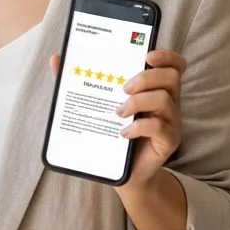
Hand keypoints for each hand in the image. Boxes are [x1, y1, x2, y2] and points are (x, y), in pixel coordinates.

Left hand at [48, 50, 185, 187]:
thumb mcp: (97, 104)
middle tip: (123, 88)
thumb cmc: (112, 133)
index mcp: (154, 87)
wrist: (126, 174)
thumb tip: (56, 59)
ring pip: (164, 99)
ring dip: (138, 102)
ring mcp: (170, 121)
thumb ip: (78, 80)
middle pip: (171, 77)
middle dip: (146, 78)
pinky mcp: (169, 141)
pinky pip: (160, 127)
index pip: (173, 64)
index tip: (147, 55)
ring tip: (118, 112)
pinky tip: (124, 133)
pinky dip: (139, 127)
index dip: (166, 55)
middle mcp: (168, 101)